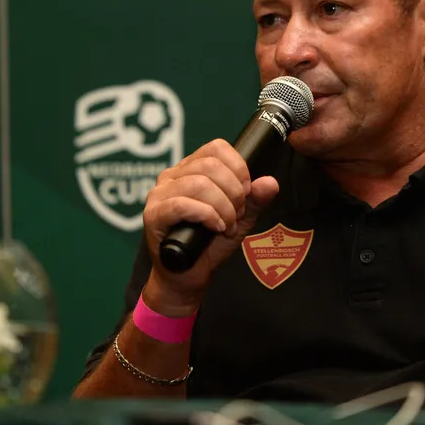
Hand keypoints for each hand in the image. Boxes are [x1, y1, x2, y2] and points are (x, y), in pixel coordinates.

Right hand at [141, 138, 278, 315]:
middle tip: (237, 214)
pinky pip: (182, 204)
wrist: (188, 277)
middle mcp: (172, 176)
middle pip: (210, 165)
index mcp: (191, 168)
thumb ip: (255, 200)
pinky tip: (215, 228)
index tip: (247, 192)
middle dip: (234, 192)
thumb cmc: (210, 244)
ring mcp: (159, 193)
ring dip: (223, 207)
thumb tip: (270, 183)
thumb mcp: (240, 218)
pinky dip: (207, 216)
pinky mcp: (153, 214)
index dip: (238, 168)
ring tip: (227, 225)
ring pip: (199, 184)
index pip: (216, 148)